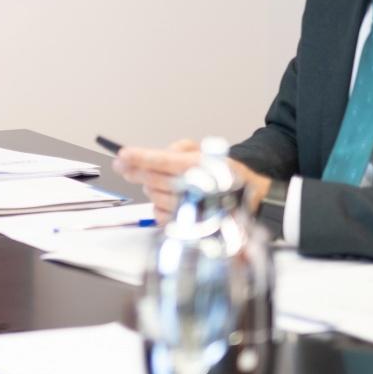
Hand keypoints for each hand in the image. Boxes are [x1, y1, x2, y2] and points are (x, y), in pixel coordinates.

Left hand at [113, 140, 272, 222]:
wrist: (250, 201)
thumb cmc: (221, 174)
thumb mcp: (204, 152)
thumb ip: (179, 149)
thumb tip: (155, 155)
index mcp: (199, 166)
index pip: (163, 161)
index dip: (140, 158)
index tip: (122, 155)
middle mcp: (195, 187)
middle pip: (153, 179)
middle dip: (135, 171)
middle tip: (122, 165)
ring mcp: (190, 208)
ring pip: (154, 196)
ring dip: (149, 188)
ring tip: (157, 183)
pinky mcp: (187, 224)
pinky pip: (159, 214)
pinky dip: (157, 206)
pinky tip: (167, 200)